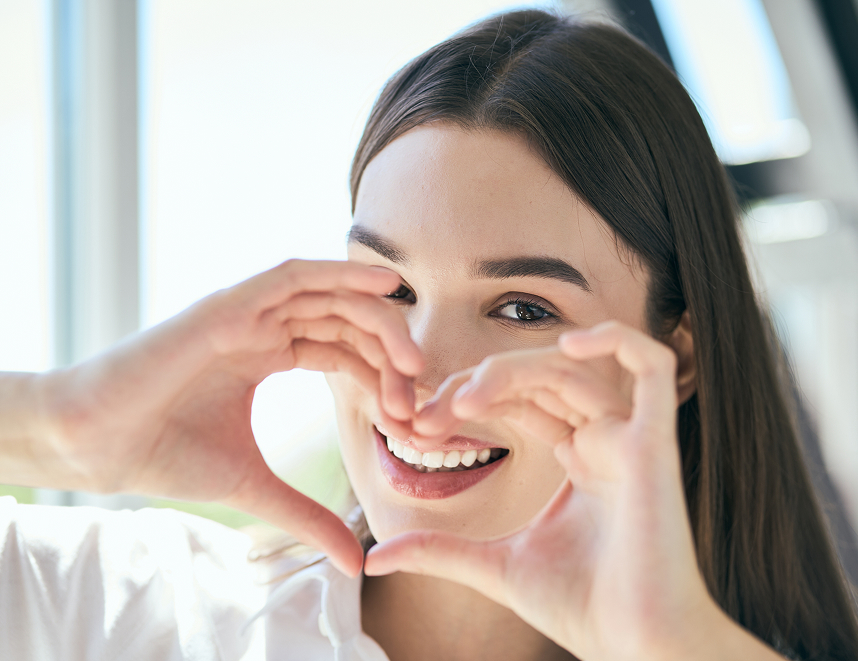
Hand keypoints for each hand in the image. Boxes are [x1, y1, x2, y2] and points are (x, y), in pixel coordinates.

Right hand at [24, 260, 423, 575]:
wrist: (100, 446)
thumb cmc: (165, 455)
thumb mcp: (255, 486)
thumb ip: (307, 514)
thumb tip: (354, 561)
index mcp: (266, 353)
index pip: (342, 351)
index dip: (381, 378)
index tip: (409, 416)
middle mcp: (261, 327)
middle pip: (343, 322)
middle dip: (388, 351)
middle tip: (419, 389)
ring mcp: (245, 312)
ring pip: (327, 297)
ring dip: (375, 317)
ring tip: (412, 353)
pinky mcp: (227, 306)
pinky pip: (291, 277)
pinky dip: (336, 274)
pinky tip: (380, 284)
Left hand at [364, 321, 778, 657]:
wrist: (636, 649)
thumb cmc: (582, 610)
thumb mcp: (493, 566)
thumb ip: (439, 550)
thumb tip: (374, 557)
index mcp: (577, 458)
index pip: (519, 399)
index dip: (467, 399)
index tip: (419, 424)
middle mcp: (603, 441)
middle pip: (537, 378)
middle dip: (476, 385)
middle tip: (430, 413)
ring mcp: (630, 439)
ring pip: (571, 369)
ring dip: (511, 371)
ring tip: (464, 400)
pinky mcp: (655, 445)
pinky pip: (654, 368)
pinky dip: (618, 341)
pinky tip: (569, 343)